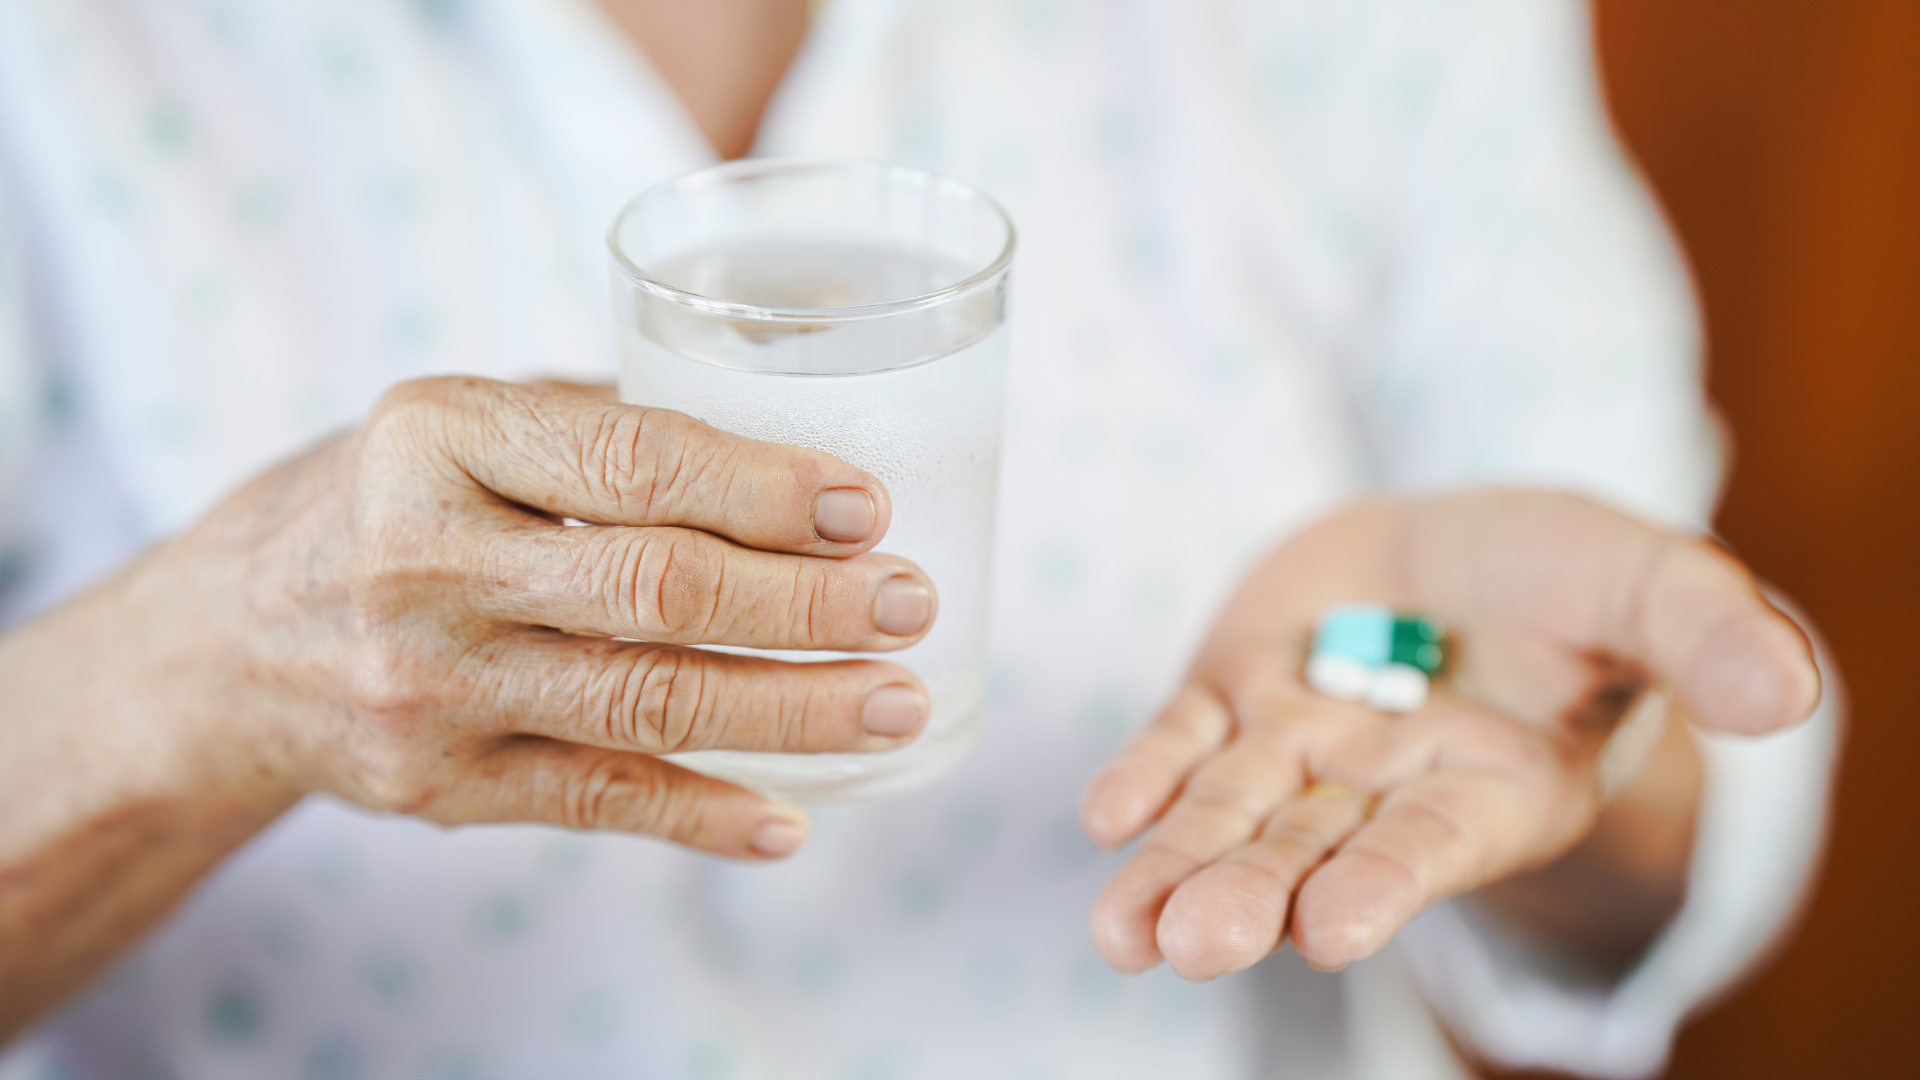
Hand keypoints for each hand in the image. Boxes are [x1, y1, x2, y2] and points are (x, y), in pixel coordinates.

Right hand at [46, 376, 937, 857]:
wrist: (224, 643)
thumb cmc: (379, 503)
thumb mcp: (453, 427)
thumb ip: (595, 430)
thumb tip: (786, 438)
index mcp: (435, 438)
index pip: (634, 463)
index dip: (766, 488)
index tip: (869, 505)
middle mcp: (423, 563)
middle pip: (657, 591)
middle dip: (805, 602)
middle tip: (912, 603)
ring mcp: (427, 687)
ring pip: (646, 705)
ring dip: (792, 710)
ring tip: (897, 701)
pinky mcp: (437, 788)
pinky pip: (597, 801)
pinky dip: (704, 815)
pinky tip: (792, 818)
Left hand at [1081, 492, 1817, 979]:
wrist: (1467, 543)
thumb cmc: (1571, 579)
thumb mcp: (1653, 584)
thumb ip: (1708, 632)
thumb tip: (1786, 692)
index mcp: (1494, 786)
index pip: (1434, 847)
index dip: (1384, 884)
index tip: (1330, 931)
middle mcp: (1387, 785)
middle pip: (1311, 849)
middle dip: (1251, 894)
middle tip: (1193, 945)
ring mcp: (1303, 743)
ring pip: (1232, 814)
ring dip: (1177, 866)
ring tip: (1123, 934)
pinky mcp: (1237, 693)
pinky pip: (1187, 742)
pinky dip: (1146, 776)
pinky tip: (1106, 816)